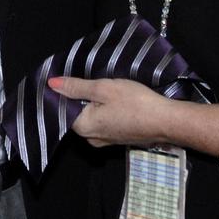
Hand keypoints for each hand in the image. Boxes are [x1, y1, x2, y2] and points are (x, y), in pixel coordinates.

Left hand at [49, 76, 173, 148]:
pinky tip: (112, 99)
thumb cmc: (135, 103)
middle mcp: (91, 137)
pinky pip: (102, 122)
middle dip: (78, 97)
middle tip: (88, 80)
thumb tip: (52, 83)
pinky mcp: (117, 138)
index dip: (62, 93)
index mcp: (83, 127)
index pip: (61, 109)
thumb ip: (76, 87)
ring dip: (92, 103)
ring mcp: (105, 140)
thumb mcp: (104, 88)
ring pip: (90, 117)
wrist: (166, 121)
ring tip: (101, 87)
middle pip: (75, 114)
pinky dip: (103, 110)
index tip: (67, 78)